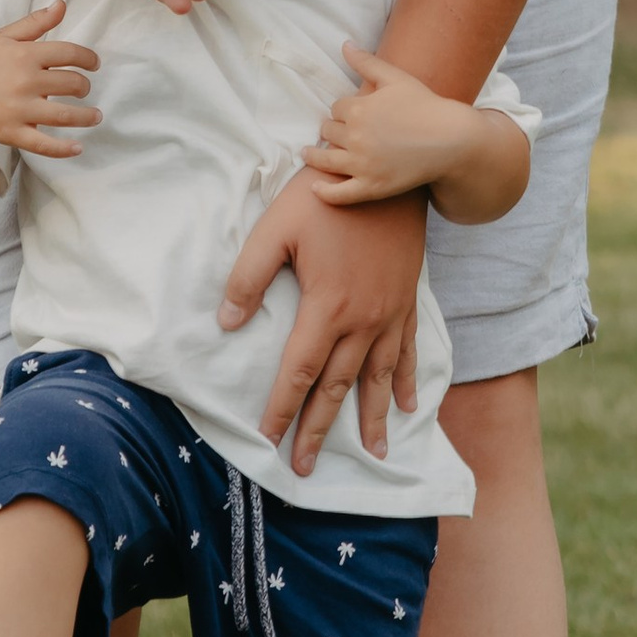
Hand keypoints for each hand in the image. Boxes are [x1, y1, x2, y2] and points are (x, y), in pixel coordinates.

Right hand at [0, 3, 100, 160]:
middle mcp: (24, 81)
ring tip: (95, 116)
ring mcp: (18, 109)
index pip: (70, 54)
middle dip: (84, 87)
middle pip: (72, 84)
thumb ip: (35, 22)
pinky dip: (64, 149)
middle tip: (83, 89)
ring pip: (65, 115)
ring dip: (87, 116)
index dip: (88, 58)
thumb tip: (62, 4)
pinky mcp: (10, 133)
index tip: (94, 64)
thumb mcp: (3, 37)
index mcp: (24, 54)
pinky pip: (43, 145)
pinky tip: (78, 148)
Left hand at [218, 173, 425, 472]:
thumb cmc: (324, 196)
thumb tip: (227, 323)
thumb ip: (248, 277)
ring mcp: (390, 314)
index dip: (283, 408)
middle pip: (337, 388)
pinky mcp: (407, 302)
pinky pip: (408, 352)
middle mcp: (362, 320)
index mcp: (327, 307)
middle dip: (318, 430)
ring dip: (370, 419)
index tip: (269, 440)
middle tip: (304, 467)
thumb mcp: (275, 228)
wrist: (389, 168)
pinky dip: (408, 382)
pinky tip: (409, 407)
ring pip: (378, 379)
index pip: (300, 372)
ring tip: (372, 455)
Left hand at [304, 44, 479, 204]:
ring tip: (308, 153)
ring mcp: (362, 165)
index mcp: (358, 109)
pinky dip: (325, 192)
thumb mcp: (396, 78)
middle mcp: (356, 137)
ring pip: (326, 159)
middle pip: (329, 132)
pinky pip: (340, 194)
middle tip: (338, 132)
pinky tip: (315, 188)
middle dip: (333, 130)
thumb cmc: (425, 106)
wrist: (451, 139)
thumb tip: (344, 44)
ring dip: (314, 155)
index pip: (336, 108)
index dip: (344, 110)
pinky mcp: (372, 187)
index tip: (353, 113)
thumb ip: (367, 62)